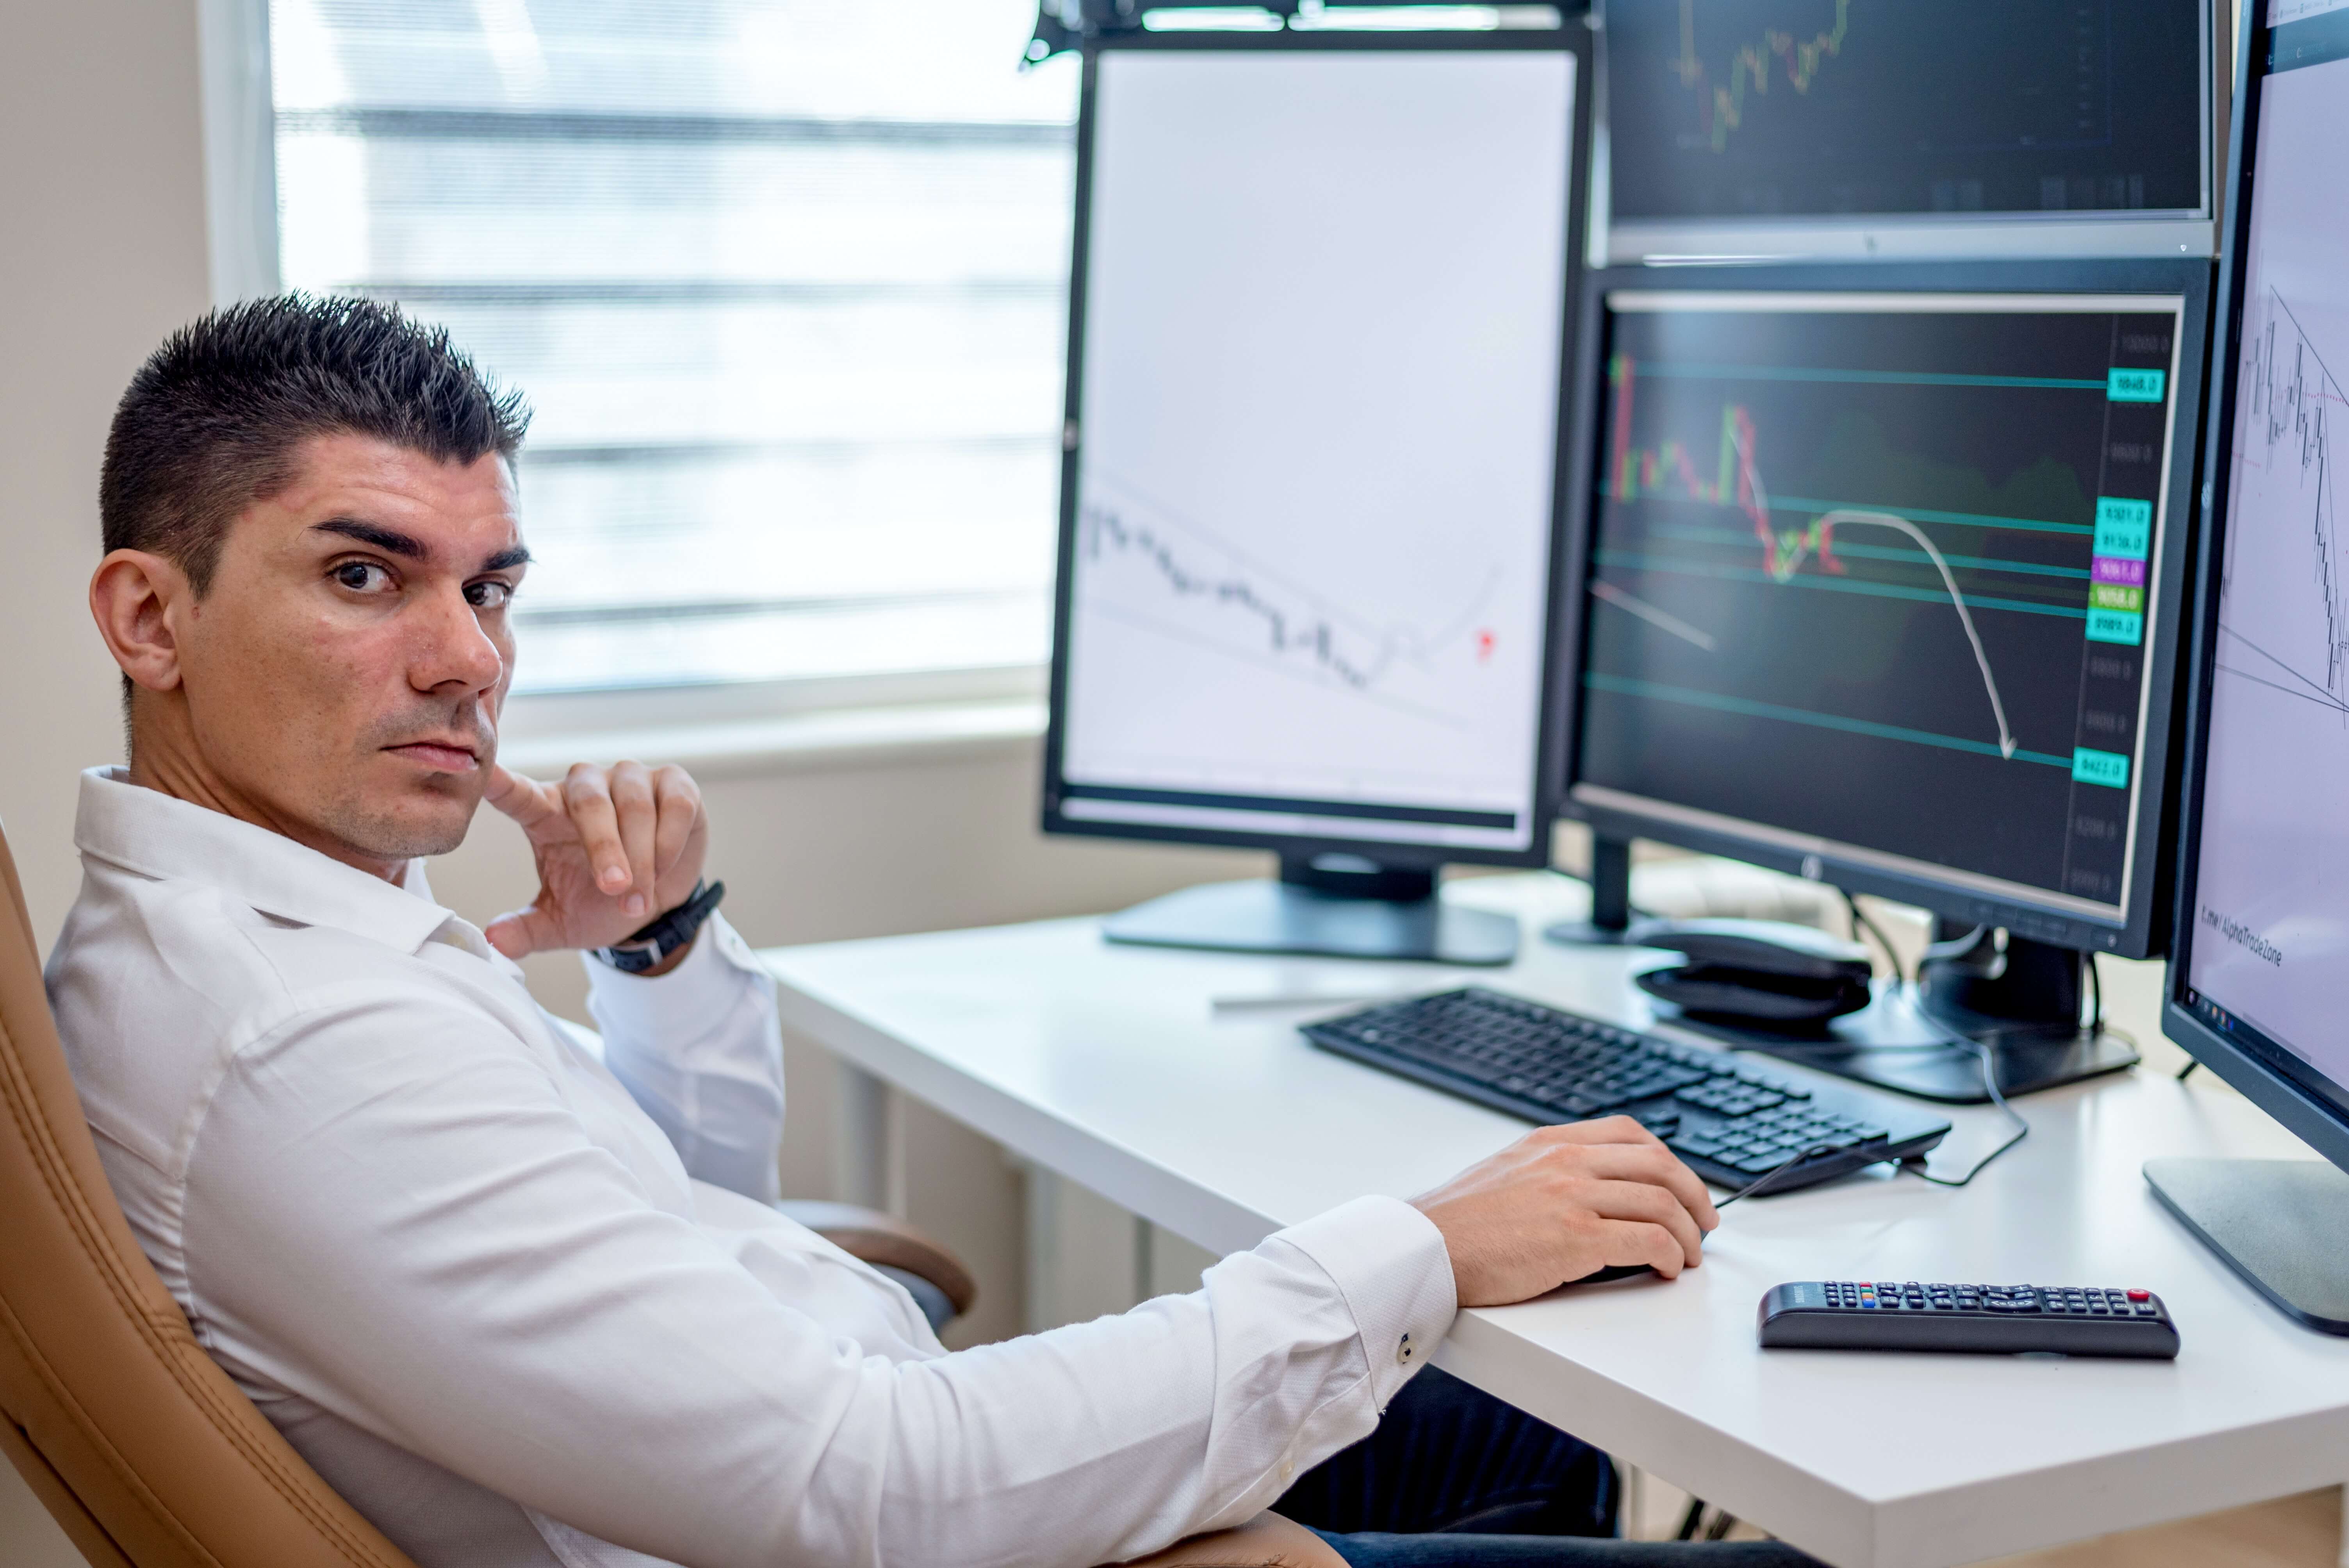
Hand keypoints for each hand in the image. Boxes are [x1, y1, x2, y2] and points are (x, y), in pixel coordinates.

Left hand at [481, 761, 709, 963]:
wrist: (657, 905)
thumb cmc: (600, 903)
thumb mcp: (560, 921)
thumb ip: (527, 928)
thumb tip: (494, 940)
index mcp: (547, 812)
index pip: (519, 794)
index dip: (503, 782)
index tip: (485, 771)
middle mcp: (585, 785)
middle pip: (590, 803)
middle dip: (605, 849)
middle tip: (614, 889)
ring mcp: (630, 779)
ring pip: (635, 807)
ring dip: (642, 859)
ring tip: (638, 898)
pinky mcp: (674, 782)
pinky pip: (674, 805)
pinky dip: (670, 843)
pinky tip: (664, 869)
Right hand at [1410, 1117, 1719, 1305]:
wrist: (1423, 1249)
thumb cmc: (1458, 1224)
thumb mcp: (1505, 1172)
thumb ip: (1547, 1171)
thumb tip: (1589, 1190)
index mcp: (1550, 1142)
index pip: (1630, 1132)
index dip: (1669, 1161)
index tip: (1681, 1186)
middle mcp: (1565, 1161)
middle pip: (1659, 1164)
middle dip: (1695, 1196)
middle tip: (1705, 1224)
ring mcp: (1572, 1197)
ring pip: (1661, 1202)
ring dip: (1688, 1233)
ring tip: (1689, 1255)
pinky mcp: (1575, 1239)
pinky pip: (1647, 1240)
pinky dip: (1669, 1255)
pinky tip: (1665, 1269)